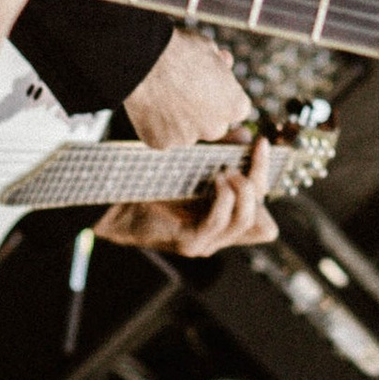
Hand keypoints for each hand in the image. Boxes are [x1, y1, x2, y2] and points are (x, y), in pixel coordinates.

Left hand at [96, 133, 279, 256]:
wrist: (113, 203)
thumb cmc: (149, 183)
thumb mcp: (191, 167)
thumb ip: (218, 153)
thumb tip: (244, 135)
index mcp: (221, 220)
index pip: (260, 207)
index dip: (265, 177)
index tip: (262, 144)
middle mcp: (217, 237)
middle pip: (258, 217)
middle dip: (259, 180)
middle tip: (252, 152)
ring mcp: (205, 243)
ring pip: (244, 221)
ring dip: (243, 191)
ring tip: (229, 169)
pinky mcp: (190, 244)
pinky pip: (218, 222)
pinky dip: (223, 198)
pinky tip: (217, 180)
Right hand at [121, 29, 254, 146]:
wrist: (143, 60)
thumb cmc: (180, 49)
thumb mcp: (208, 48)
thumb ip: (219, 64)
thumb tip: (223, 64)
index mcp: (235, 106)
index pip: (236, 108)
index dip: (222, 95)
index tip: (208, 84)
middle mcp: (215, 129)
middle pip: (213, 125)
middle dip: (203, 113)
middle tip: (184, 90)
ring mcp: (187, 139)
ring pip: (186, 132)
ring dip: (179, 119)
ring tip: (162, 92)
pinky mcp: (161, 143)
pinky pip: (161, 135)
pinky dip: (156, 124)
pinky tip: (149, 103)